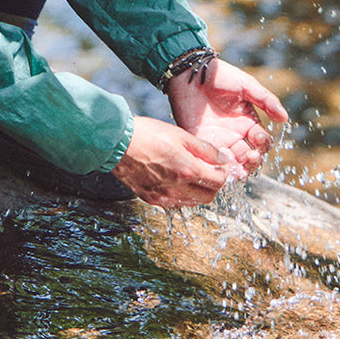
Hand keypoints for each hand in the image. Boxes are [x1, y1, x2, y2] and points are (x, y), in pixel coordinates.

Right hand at [110, 115, 231, 207]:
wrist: (115, 142)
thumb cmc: (146, 134)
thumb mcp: (179, 134)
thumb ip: (204, 149)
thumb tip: (224, 158)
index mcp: (188, 171)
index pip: (219, 181)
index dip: (223, 173)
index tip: (219, 165)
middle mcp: (177, 188)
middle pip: (208, 197)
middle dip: (212, 185)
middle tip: (207, 171)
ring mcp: (163, 196)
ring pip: (192, 202)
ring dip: (197, 191)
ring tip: (189, 174)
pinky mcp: (151, 199)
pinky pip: (174, 203)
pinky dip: (180, 195)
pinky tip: (173, 181)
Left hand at [166, 58, 287, 179]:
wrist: (190, 72)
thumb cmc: (219, 75)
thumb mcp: (246, 85)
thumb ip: (266, 100)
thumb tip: (284, 118)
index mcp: (248, 123)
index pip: (262, 143)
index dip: (262, 144)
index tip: (256, 136)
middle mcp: (235, 134)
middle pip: (249, 158)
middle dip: (252, 161)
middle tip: (248, 156)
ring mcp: (218, 139)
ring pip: (233, 163)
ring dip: (237, 168)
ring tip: (235, 167)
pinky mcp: (200, 140)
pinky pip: (210, 160)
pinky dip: (216, 166)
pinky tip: (217, 165)